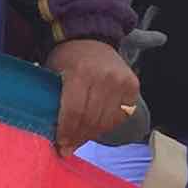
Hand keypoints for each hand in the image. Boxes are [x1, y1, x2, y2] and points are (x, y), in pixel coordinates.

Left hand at [44, 37, 141, 155]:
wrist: (91, 39)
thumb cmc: (67, 59)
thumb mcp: (53, 74)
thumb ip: (55, 103)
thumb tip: (58, 139)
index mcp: (81, 73)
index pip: (75, 111)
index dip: (67, 132)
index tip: (61, 146)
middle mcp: (105, 77)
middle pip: (91, 118)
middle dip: (78, 137)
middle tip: (68, 147)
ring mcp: (122, 81)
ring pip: (107, 120)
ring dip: (92, 134)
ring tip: (80, 138)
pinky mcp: (133, 86)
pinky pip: (120, 115)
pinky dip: (106, 125)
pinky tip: (95, 127)